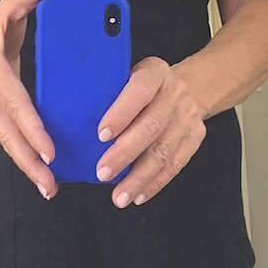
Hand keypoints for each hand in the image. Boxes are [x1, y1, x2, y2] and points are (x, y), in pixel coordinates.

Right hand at [0, 0, 57, 199]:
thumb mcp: (4, 8)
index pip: (14, 101)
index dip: (30, 125)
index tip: (48, 149)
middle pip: (7, 131)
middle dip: (28, 159)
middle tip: (49, 184)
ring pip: (6, 140)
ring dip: (26, 166)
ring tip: (48, 188)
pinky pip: (7, 137)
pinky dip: (22, 156)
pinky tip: (40, 173)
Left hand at [95, 57, 207, 207]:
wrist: (192, 85)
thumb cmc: (146, 84)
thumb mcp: (129, 74)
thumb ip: (109, 92)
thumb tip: (71, 121)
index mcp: (154, 72)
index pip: (139, 91)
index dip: (121, 114)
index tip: (101, 135)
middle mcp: (174, 92)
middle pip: (151, 126)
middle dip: (125, 153)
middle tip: (102, 173)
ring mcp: (187, 115)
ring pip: (164, 150)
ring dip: (139, 177)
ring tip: (120, 196)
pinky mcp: (195, 136)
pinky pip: (176, 164)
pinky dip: (156, 183)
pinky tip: (139, 195)